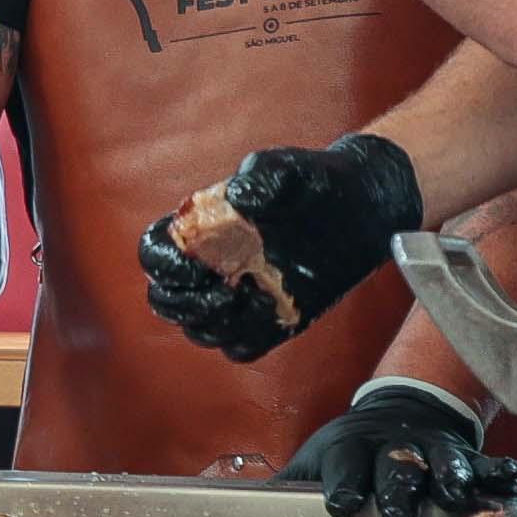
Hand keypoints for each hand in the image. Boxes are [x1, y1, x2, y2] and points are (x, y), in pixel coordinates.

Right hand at [136, 134, 426, 362]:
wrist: (361, 206)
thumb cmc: (315, 181)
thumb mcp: (287, 169)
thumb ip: (261, 176)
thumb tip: (238, 197)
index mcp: (203, 230)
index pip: (156, 254)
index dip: (163, 265)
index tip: (192, 264)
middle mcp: (215, 266)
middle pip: (168, 299)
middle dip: (182, 302)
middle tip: (220, 291)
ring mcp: (241, 296)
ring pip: (199, 329)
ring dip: (208, 323)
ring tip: (240, 300)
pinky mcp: (272, 320)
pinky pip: (241, 348)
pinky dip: (243, 341)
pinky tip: (267, 315)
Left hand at [281, 381, 516, 516]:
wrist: (398, 412)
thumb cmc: (349, 452)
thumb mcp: (315, 461)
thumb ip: (285, 487)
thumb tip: (234, 509)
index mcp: (351, 450)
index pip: (344, 466)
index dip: (343, 484)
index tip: (340, 505)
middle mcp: (392, 448)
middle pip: (396, 465)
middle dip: (398, 487)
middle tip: (396, 513)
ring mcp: (431, 449)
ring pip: (443, 461)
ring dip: (450, 476)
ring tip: (457, 494)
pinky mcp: (463, 453)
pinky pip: (485, 461)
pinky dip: (497, 472)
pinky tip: (509, 480)